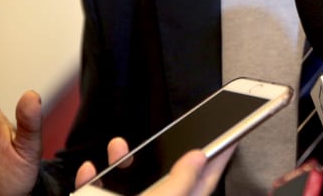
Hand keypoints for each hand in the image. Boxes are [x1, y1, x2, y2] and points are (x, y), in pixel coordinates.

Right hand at [75, 138, 234, 195]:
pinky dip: (92, 179)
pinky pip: (98, 192)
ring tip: (118, 147)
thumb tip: (199, 157)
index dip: (218, 160)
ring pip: (130, 183)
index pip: (205, 183)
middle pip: (166, 178)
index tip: (231, 137)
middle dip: (165, 152)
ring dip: (121, 161)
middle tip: (172, 132)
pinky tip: (90, 170)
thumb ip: (181, 181)